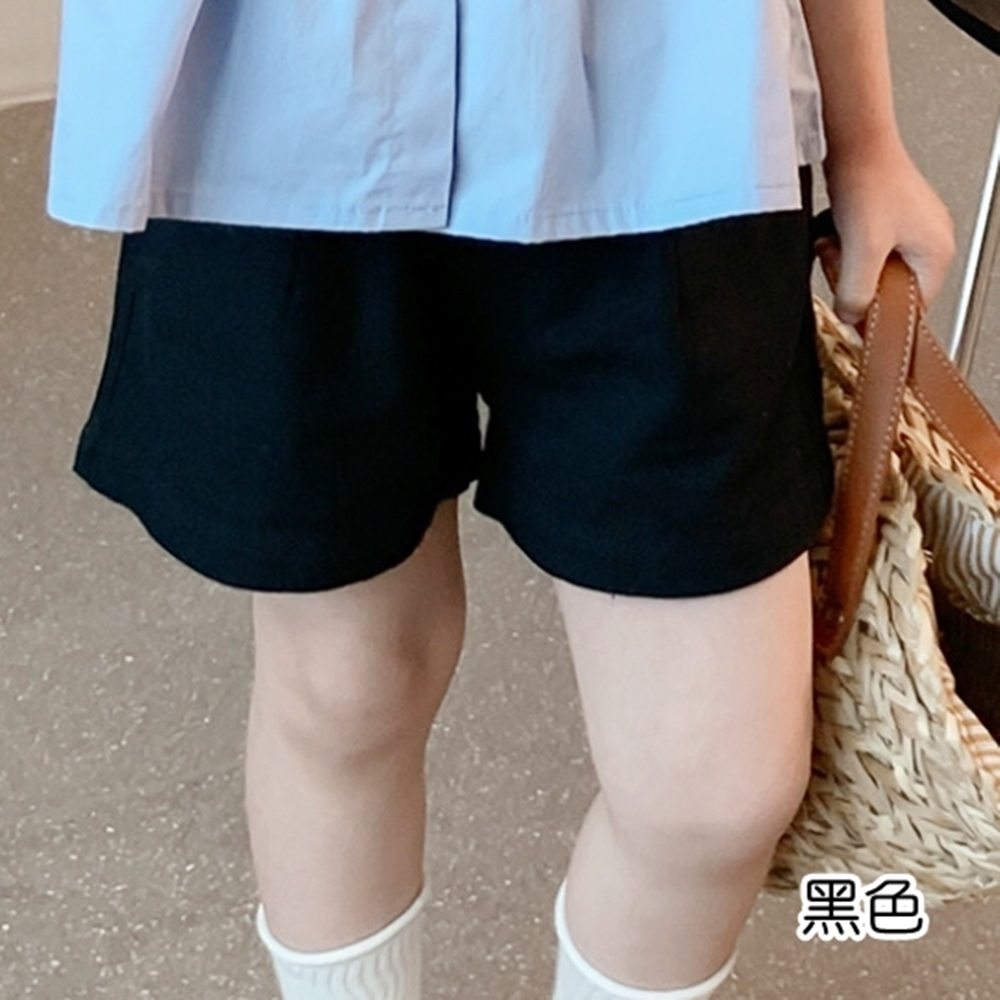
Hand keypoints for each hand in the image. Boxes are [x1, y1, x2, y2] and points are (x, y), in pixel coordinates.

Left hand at [820, 139, 956, 325]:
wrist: (854, 142)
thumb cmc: (869, 182)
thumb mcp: (862, 251)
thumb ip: (856, 292)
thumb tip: (851, 317)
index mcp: (938, 253)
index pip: (912, 309)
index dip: (880, 315)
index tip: (855, 312)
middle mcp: (930, 240)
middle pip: (890, 289)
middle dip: (860, 283)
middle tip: (844, 264)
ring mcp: (909, 229)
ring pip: (873, 270)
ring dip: (849, 264)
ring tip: (839, 243)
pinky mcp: (887, 219)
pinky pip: (863, 251)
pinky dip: (846, 248)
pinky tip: (837, 234)